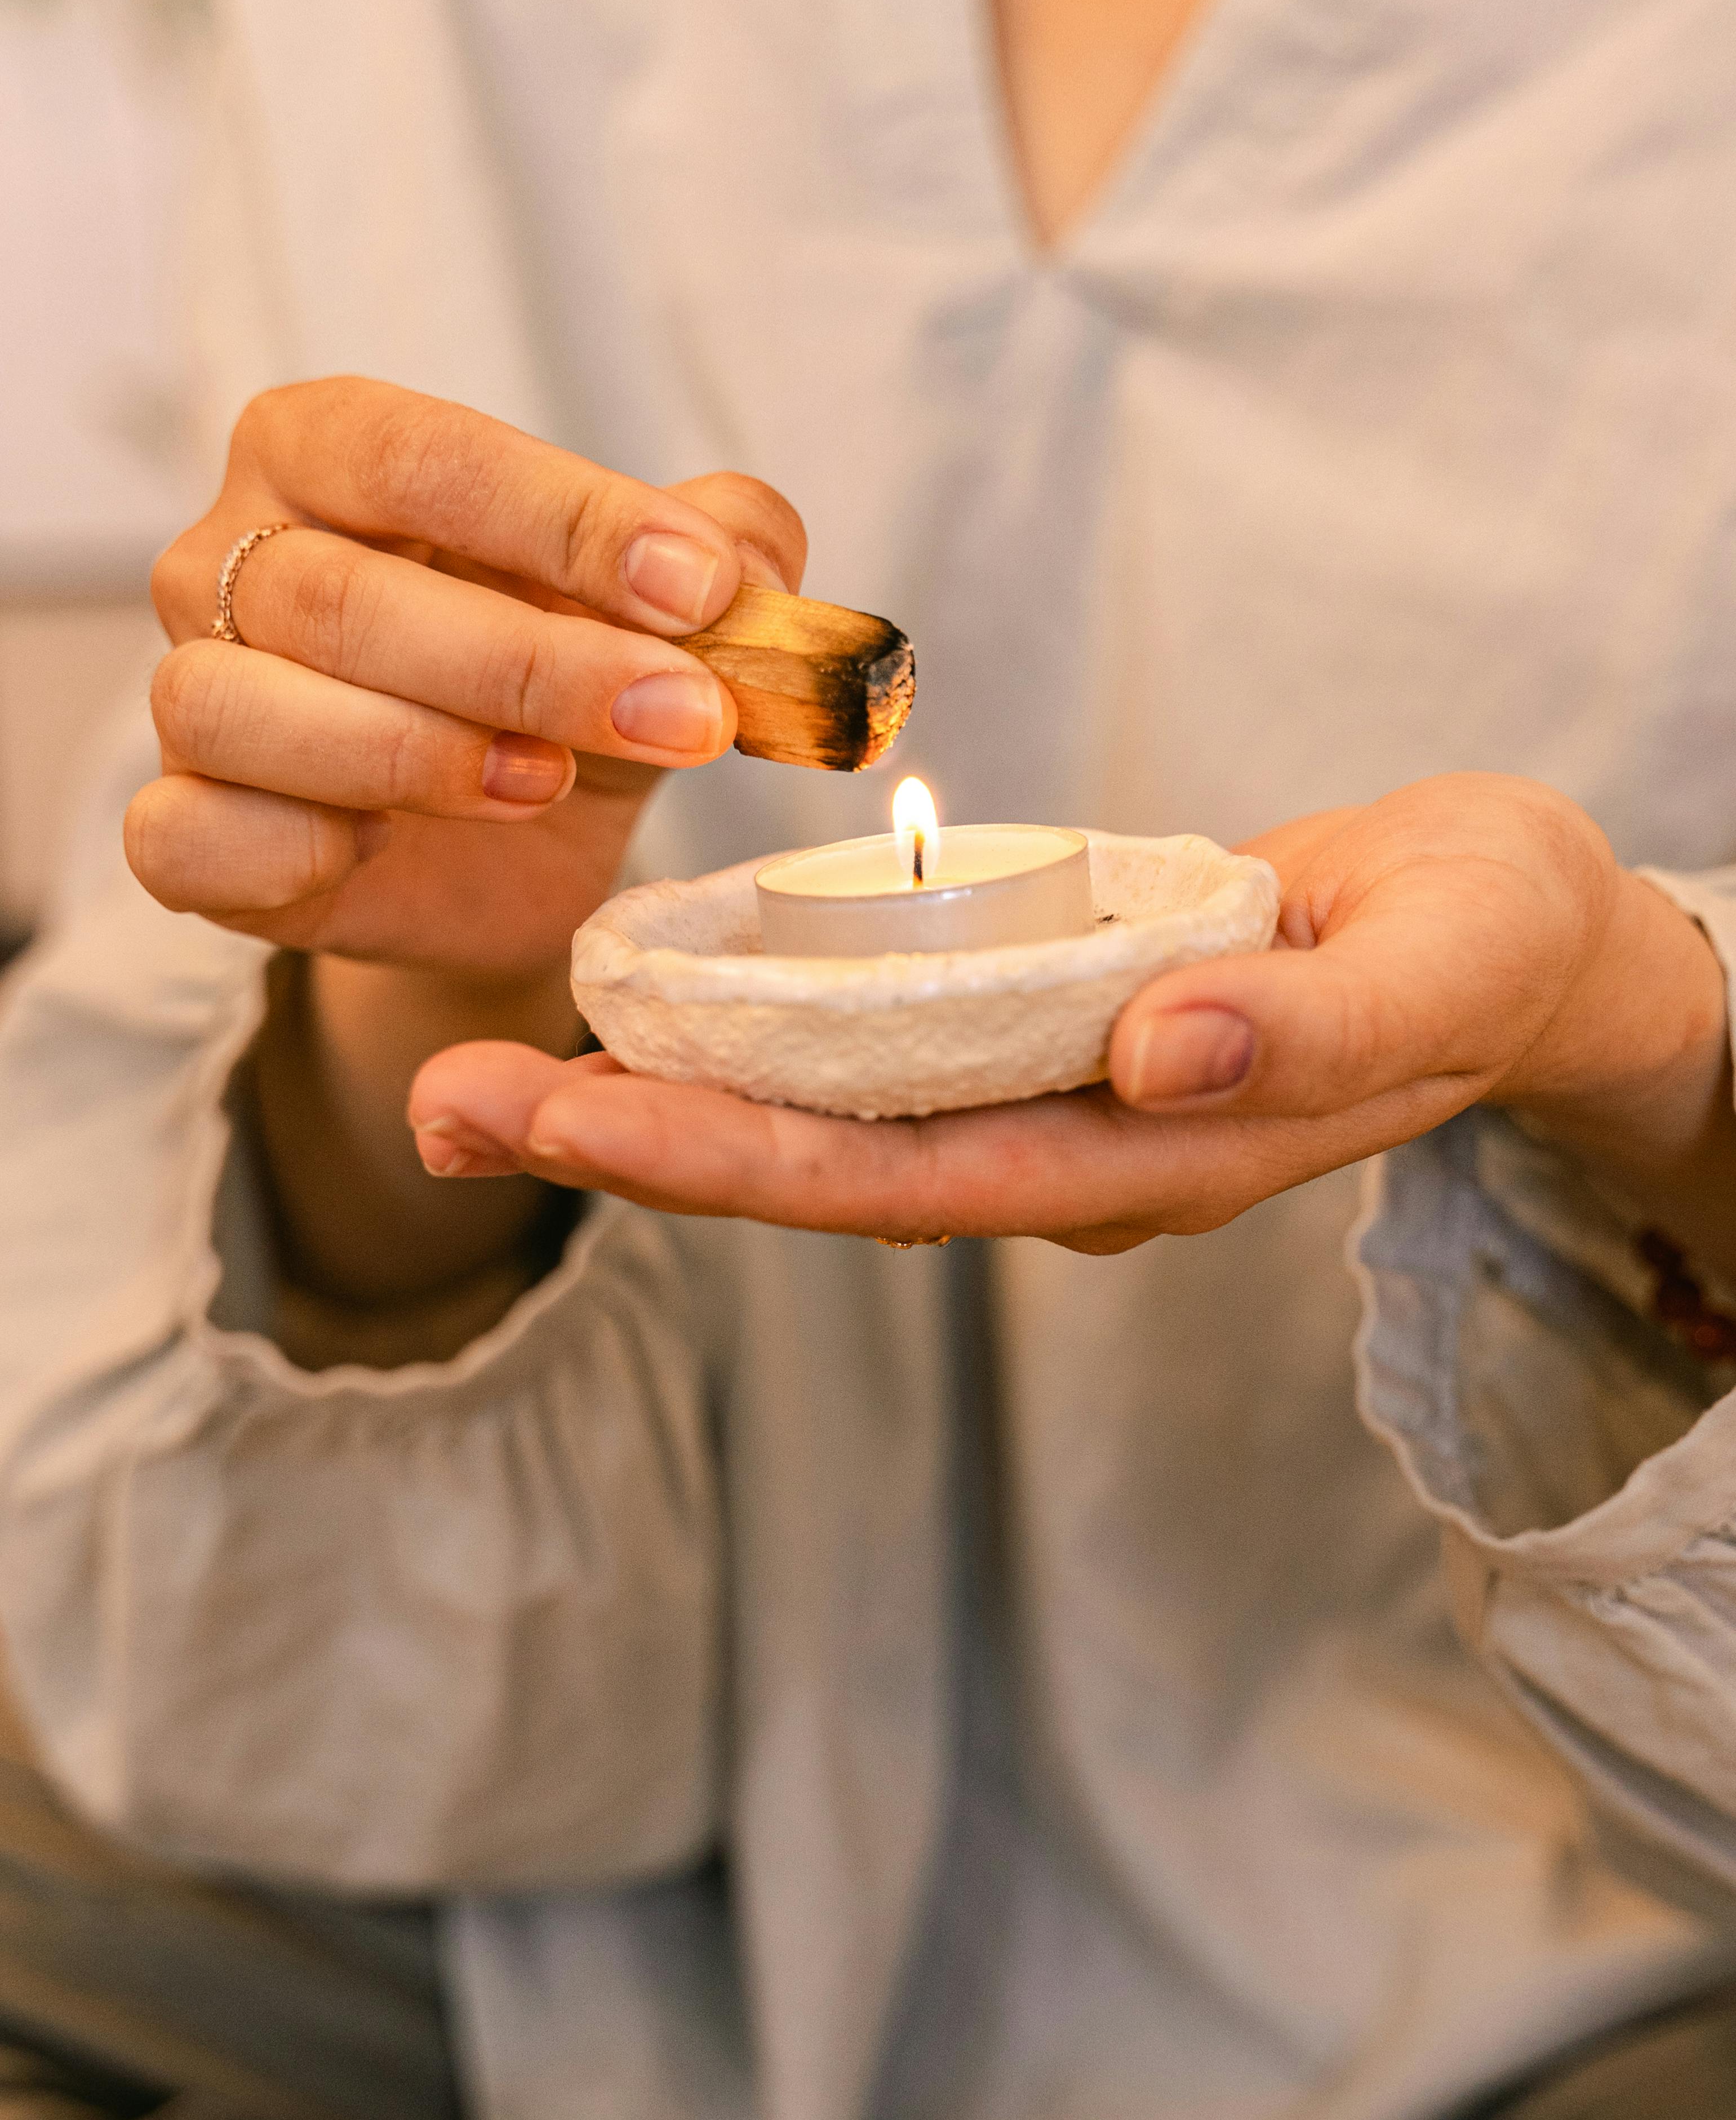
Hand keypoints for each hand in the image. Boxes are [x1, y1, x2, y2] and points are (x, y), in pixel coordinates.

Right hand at [130, 379, 806, 1356]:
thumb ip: (725, 556)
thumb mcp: (662, 611)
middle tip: (683, 714)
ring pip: (247, 707)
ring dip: (420, 752)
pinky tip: (386, 853)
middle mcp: (229, 557)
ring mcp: (190, 694)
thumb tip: (759, 566)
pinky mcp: (181, 831)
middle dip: (531, 661)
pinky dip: (293, 847)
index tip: (702, 586)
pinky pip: (188, 833)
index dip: (567, 519)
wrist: (507, 859)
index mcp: (326, 451)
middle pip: (344, 592)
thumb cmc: (562, 691)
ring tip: (551, 781)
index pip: (425, 452)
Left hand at [407, 775, 1735, 1262]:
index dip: (740, 1157)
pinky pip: (865, 1057)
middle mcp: (1070, 1151)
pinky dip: (740, 1041)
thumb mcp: (1446, 959)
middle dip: (635, 1143)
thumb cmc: (1491, 939)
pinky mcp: (1033, 1034)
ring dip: (653, 1099)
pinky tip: (634, 1010)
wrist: (1515, 940)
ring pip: (823, 1122)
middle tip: (444, 1097)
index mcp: (1153, 1153)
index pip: (912, 1180)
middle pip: (824, 1171)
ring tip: (479, 1067)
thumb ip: (1314, 1025)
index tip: (577, 1114)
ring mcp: (1045, 1102)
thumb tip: (1163, 1049)